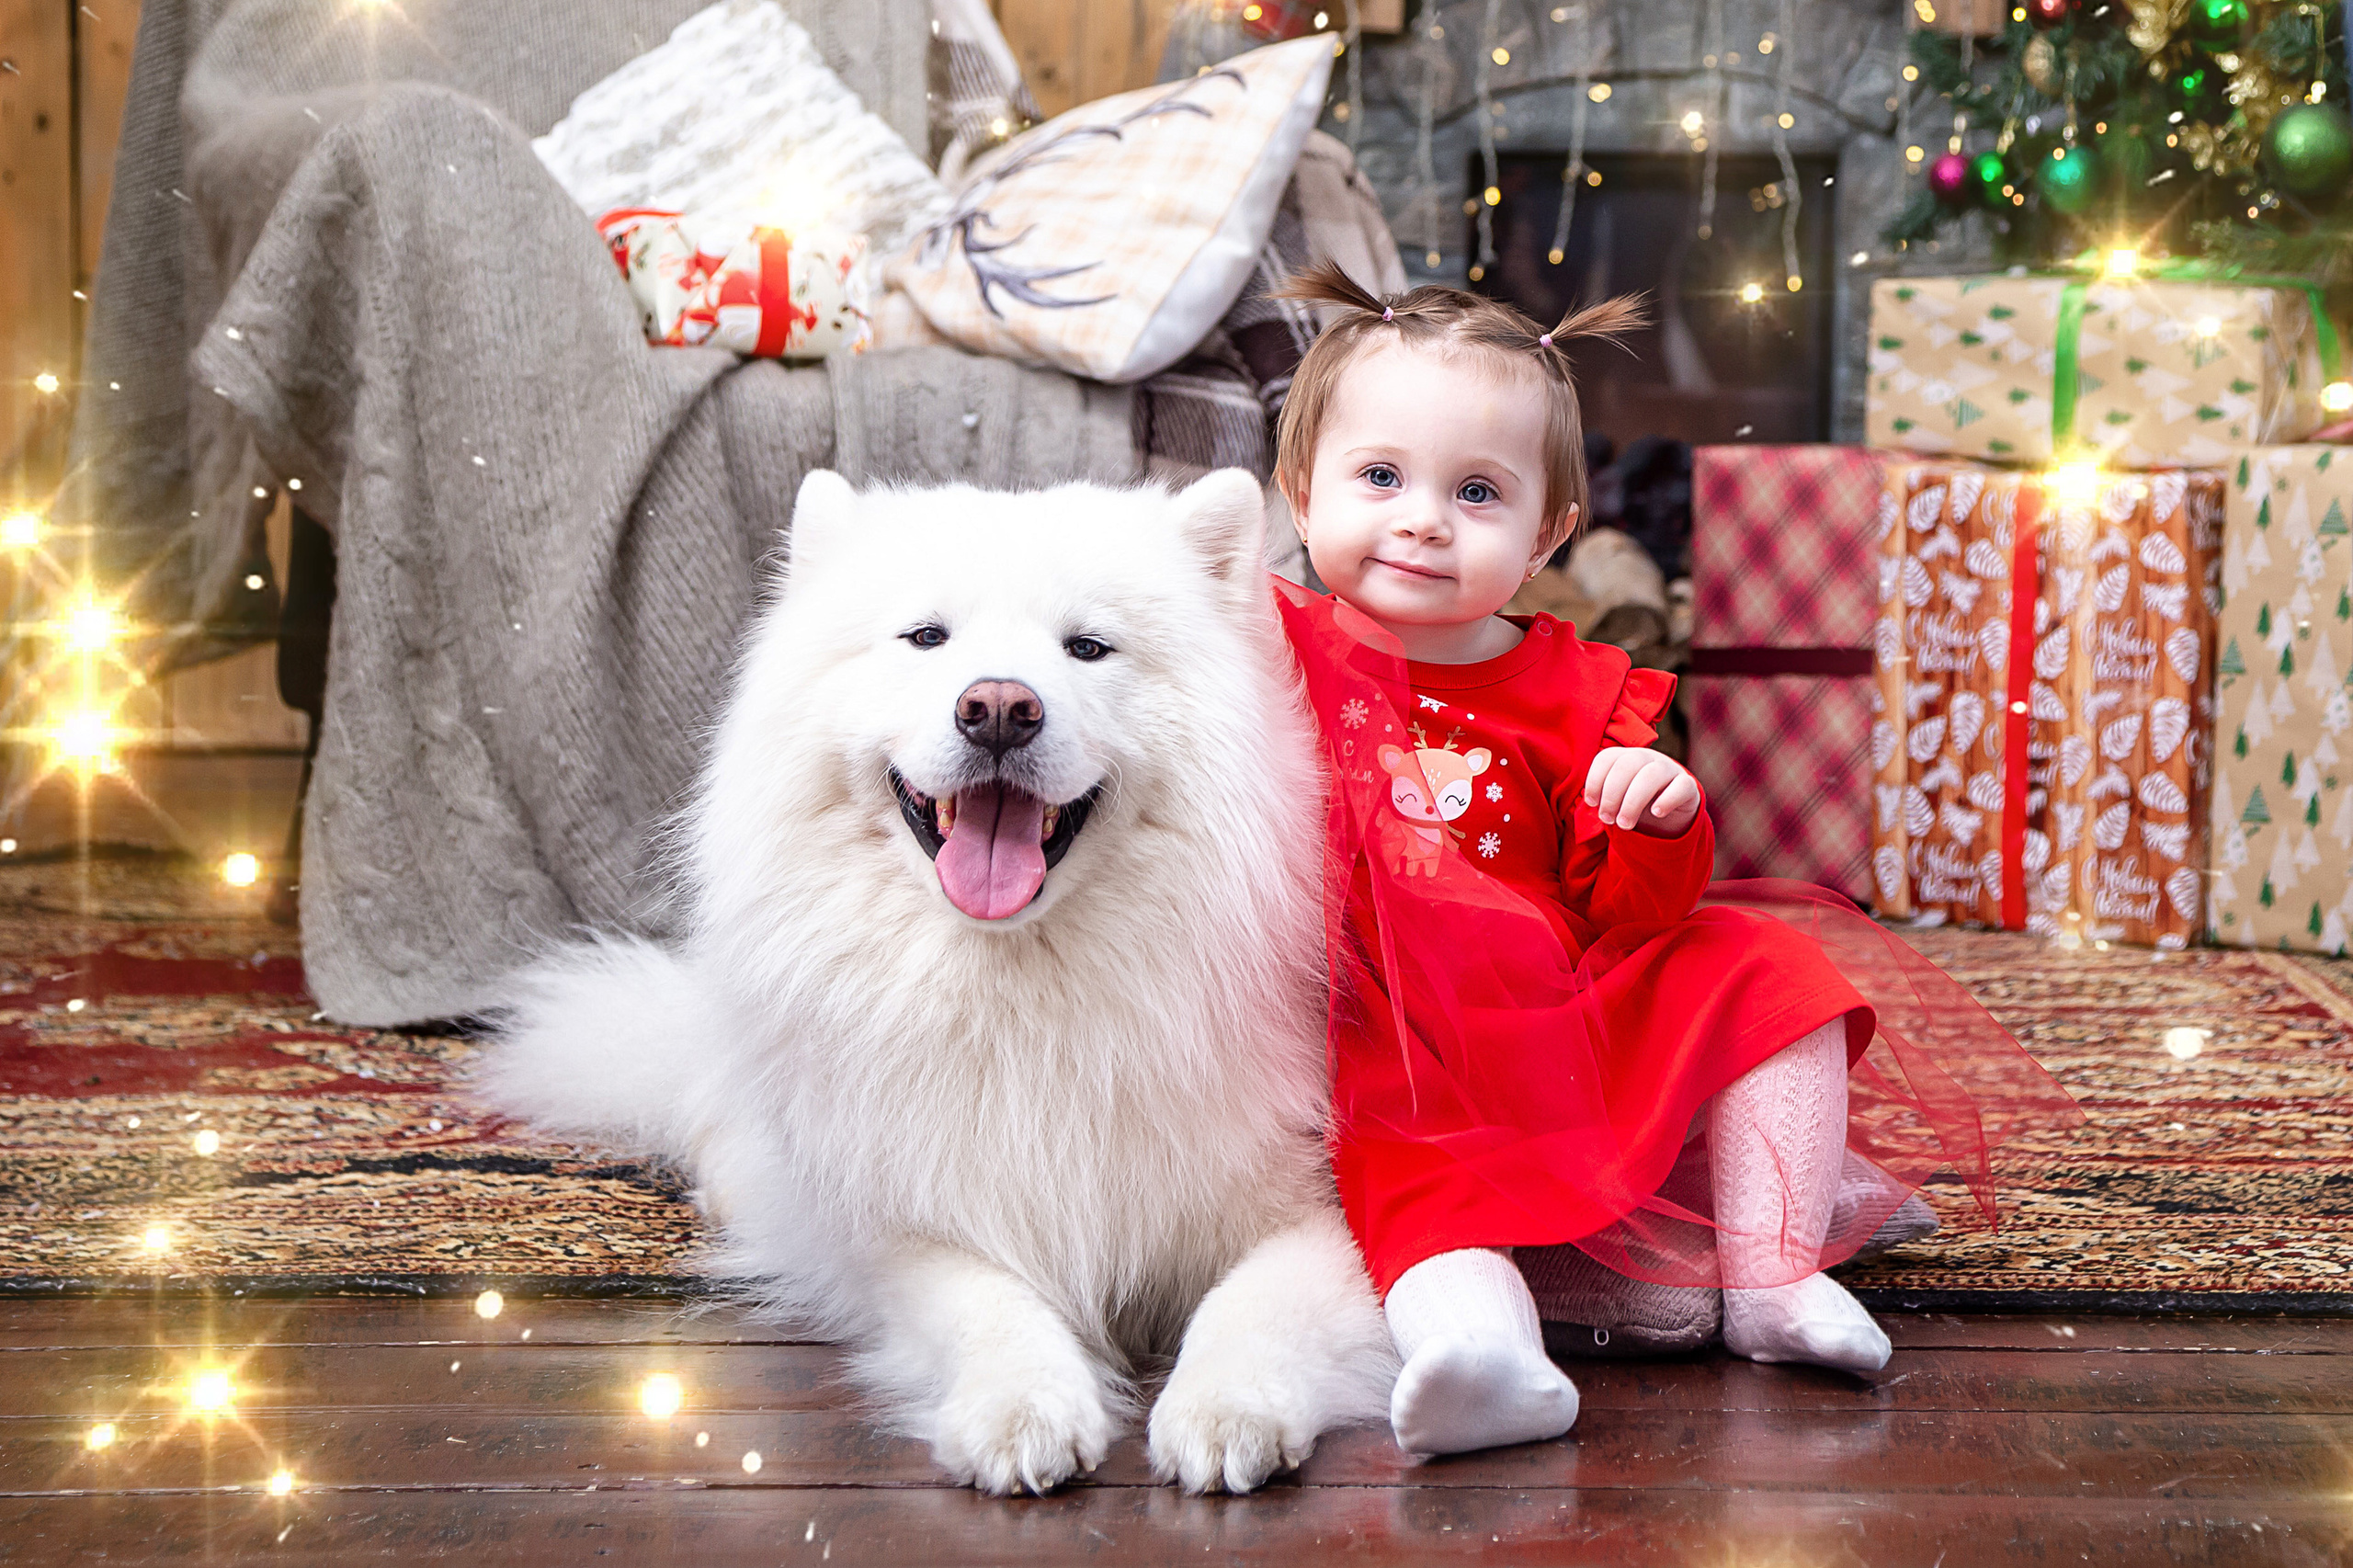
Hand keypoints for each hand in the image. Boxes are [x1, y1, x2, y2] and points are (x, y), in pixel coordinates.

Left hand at [1582, 747, 1700, 838]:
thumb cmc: (1634, 802)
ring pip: (1651, 775)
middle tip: (1607, 819)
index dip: (1595, 780)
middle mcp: (1646, 758)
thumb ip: (1602, 797)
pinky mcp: (1688, 785)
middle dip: (1612, 794)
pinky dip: (1667, 800)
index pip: (1606, 758)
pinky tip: (1656, 813)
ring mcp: (1669, 769)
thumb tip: (1588, 802)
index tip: (1591, 803)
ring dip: (1633, 802)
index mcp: (1625, 757)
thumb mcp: (1616, 798)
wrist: (1669, 811)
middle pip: (1627, 765)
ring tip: (1624, 825)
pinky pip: (1680, 786)